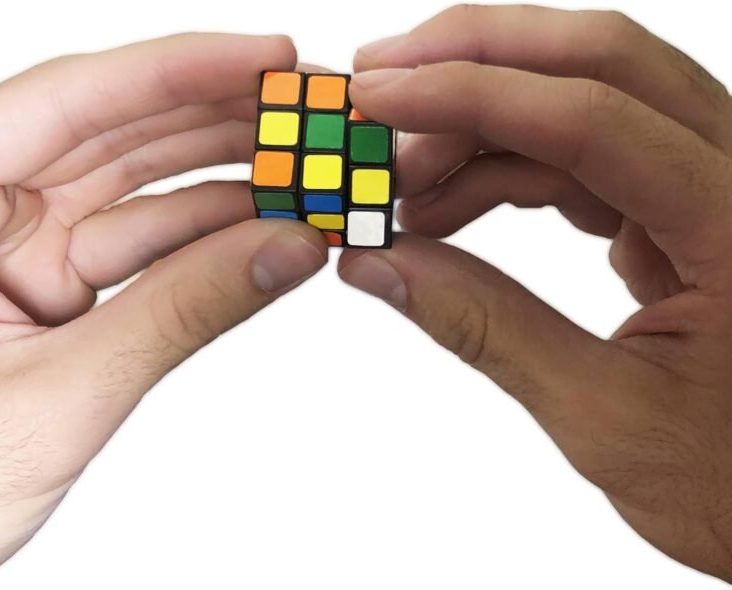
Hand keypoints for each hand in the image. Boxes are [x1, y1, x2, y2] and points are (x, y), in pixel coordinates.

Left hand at [0, 34, 325, 587]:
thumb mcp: (54, 397)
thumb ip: (178, 316)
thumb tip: (284, 252)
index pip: (66, 102)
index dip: (177, 71)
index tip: (265, 60)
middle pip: (112, 132)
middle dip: (216, 119)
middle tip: (304, 111)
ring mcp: (13, 247)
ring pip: (137, 188)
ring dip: (225, 181)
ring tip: (303, 170)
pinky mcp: (50, 287)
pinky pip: (141, 245)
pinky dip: (207, 241)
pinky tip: (266, 227)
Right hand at [340, 5, 731, 580]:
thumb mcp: (602, 415)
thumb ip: (486, 329)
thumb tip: (381, 264)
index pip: (593, 120)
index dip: (471, 97)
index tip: (379, 96)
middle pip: (602, 63)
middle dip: (477, 60)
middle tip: (380, 84)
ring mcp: (714, 186)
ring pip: (585, 102)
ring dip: (480, 128)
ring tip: (403, 185)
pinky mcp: (683, 207)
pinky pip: (584, 155)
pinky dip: (505, 168)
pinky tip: (449, 206)